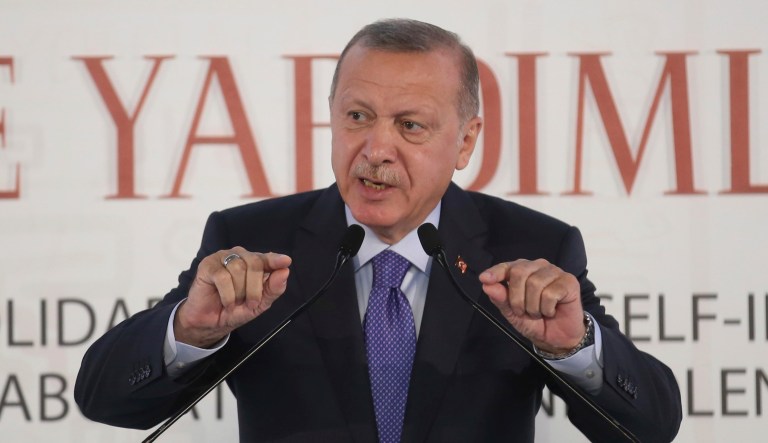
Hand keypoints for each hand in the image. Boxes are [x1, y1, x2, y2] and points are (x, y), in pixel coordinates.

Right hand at [174, 248, 291, 347]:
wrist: (210, 323)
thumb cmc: (236, 310)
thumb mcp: (260, 304)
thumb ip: (273, 289)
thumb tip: (285, 272)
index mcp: (254, 262)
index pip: (267, 258)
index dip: (275, 260)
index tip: (286, 261)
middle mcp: (239, 256)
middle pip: (254, 263)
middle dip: (255, 288)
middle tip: (250, 304)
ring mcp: (222, 258)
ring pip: (238, 269)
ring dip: (239, 292)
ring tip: (235, 303)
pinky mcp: (207, 265)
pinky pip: (223, 277)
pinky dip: (228, 294)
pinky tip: (227, 302)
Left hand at [479, 259, 584, 354]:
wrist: (556, 338)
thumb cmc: (534, 321)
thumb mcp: (512, 313)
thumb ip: (500, 299)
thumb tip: (487, 285)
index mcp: (521, 271)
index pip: (506, 267)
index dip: (495, 272)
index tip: (484, 279)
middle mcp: (537, 267)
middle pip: (519, 272)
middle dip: (517, 298)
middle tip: (522, 311)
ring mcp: (554, 272)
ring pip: (535, 283)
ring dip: (533, 306)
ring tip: (538, 312)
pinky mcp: (569, 281)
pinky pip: (551, 292)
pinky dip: (547, 308)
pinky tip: (551, 310)